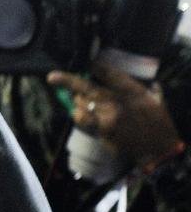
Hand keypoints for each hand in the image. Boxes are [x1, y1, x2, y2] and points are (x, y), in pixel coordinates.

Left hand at [47, 62, 181, 167]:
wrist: (158, 147)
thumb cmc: (157, 122)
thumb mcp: (154, 98)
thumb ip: (142, 87)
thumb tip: (135, 76)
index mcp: (132, 90)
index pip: (109, 72)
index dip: (95, 66)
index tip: (88, 64)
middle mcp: (118, 100)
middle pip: (87, 86)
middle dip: (67, 80)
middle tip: (52, 77)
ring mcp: (108, 115)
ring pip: (81, 103)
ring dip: (77, 101)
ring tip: (80, 101)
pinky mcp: (102, 129)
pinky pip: (83, 119)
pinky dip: (78, 115)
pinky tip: (80, 113)